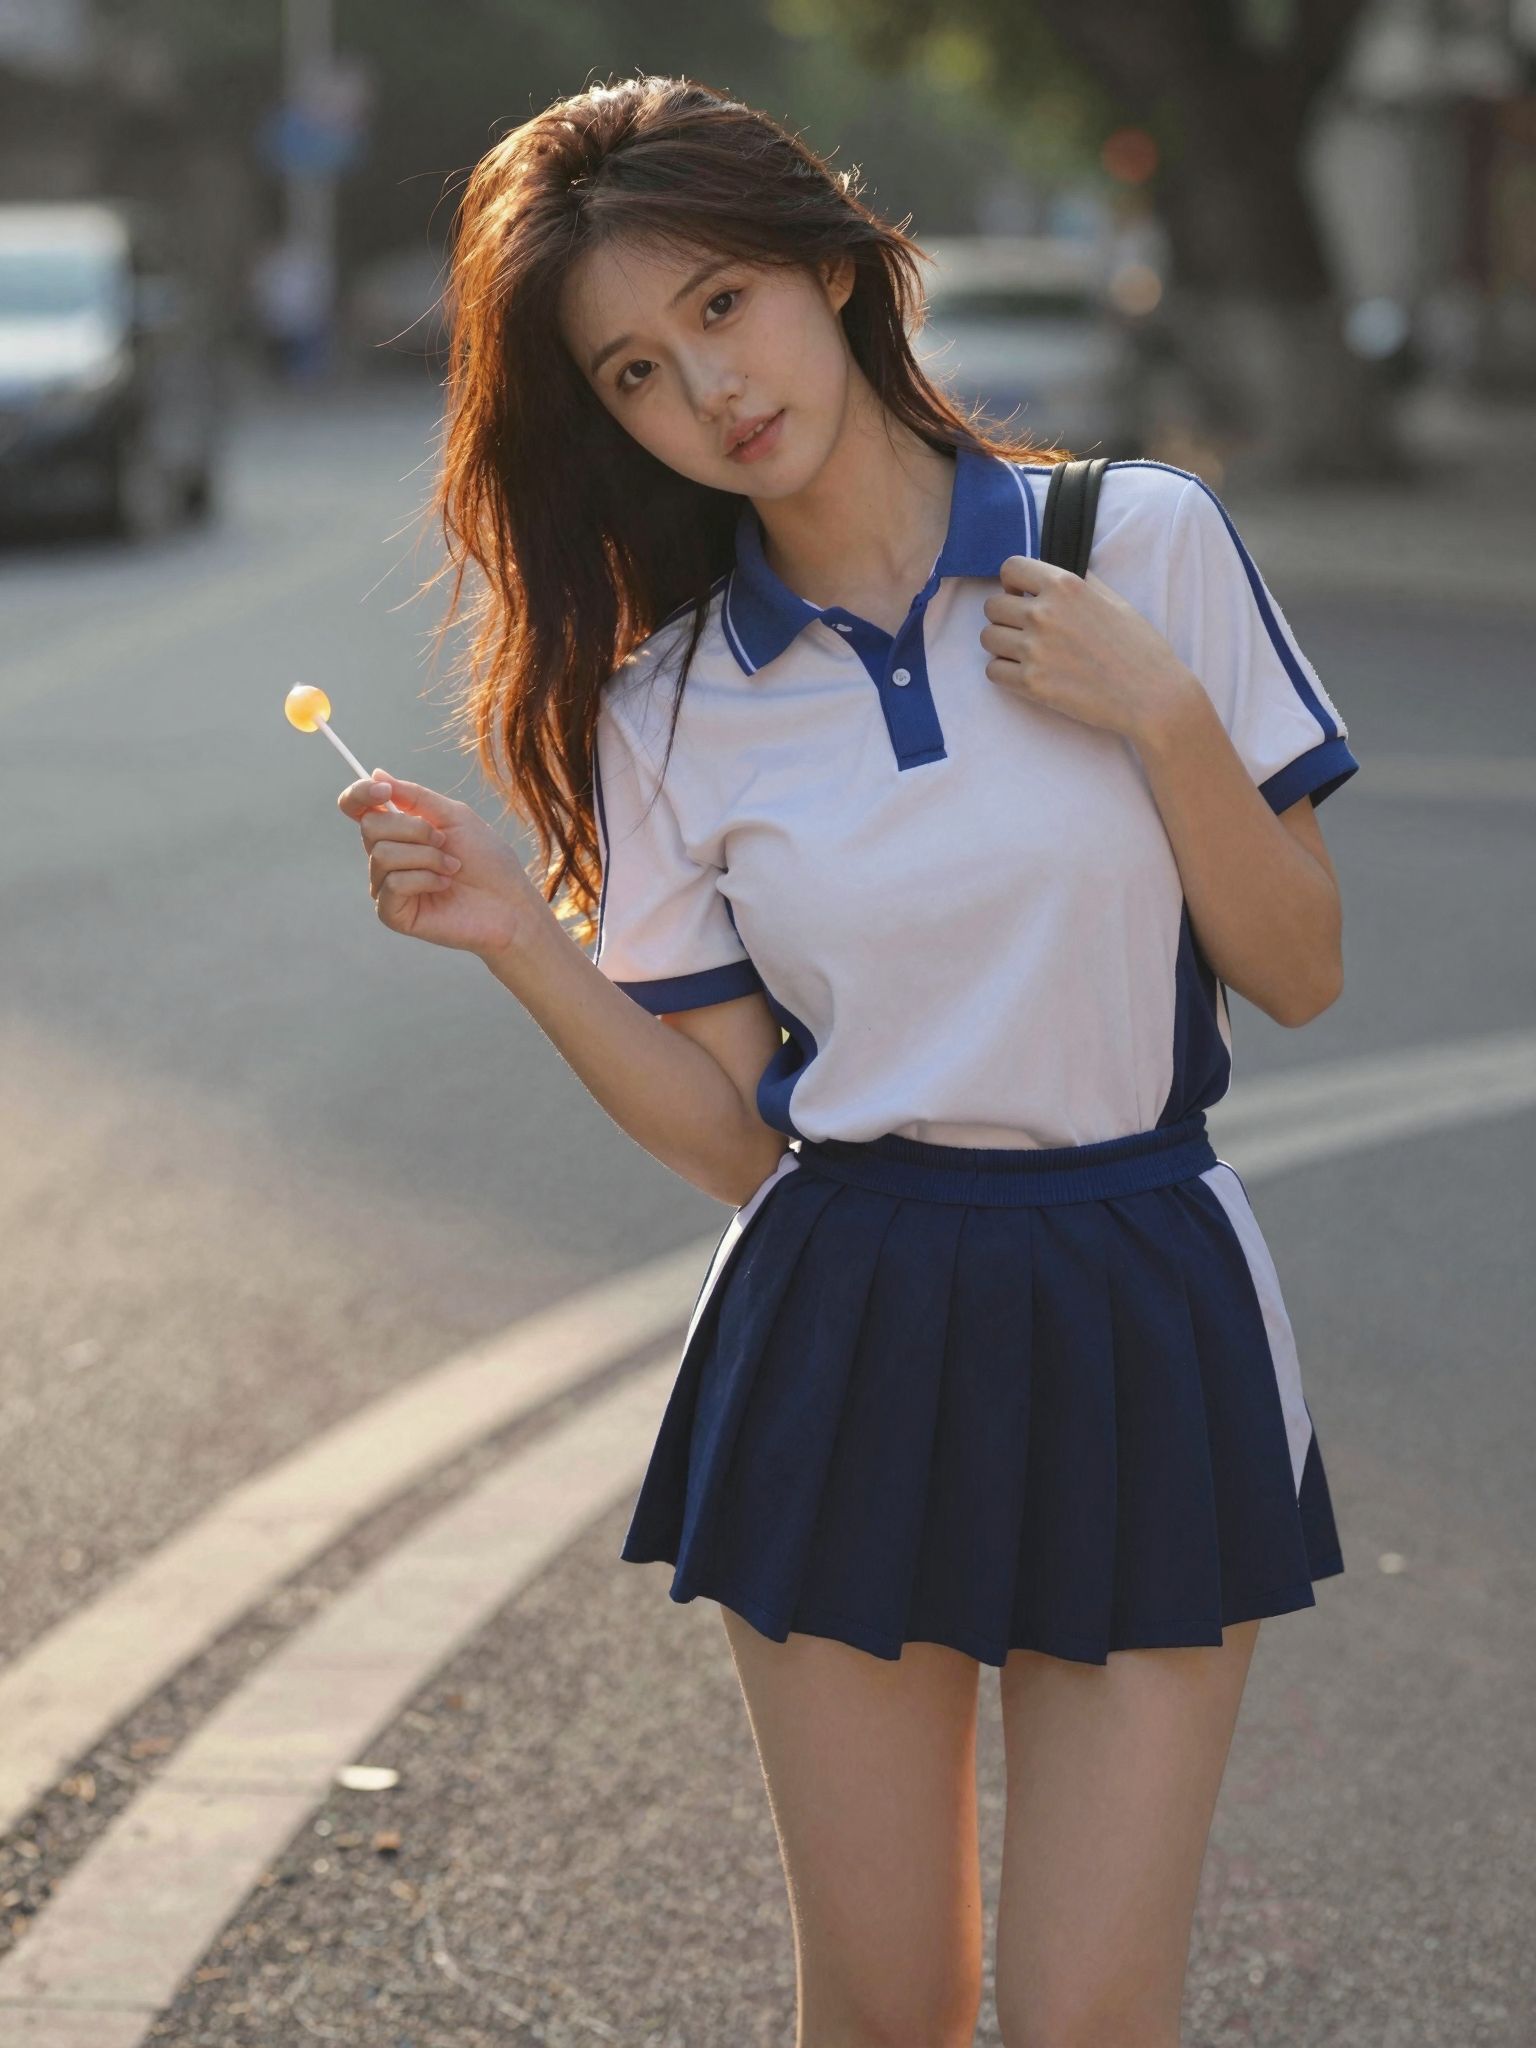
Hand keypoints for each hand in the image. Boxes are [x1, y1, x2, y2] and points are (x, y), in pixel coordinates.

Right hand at [335, 771, 549, 959]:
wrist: (509, 902)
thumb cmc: (486, 859)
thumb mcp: (453, 815)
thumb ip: (414, 796)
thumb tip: (376, 774)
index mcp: (397, 831)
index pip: (357, 807)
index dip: (360, 794)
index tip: (384, 790)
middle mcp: (385, 857)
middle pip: (370, 826)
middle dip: (415, 829)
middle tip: (445, 842)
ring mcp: (386, 887)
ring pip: (382, 854)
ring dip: (427, 856)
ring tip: (452, 868)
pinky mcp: (392, 913)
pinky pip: (393, 883)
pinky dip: (426, 879)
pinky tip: (445, 886)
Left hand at [980, 555, 1198, 745]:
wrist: (1152, 696)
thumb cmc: (1140, 647)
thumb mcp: (1114, 599)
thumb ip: (1080, 583)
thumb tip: (1054, 574)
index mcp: (1065, 586)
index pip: (1010, 568)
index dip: (1011, 582)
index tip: (1020, 594)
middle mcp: (1044, 613)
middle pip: (992, 606)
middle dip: (1005, 616)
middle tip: (1024, 629)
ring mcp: (1034, 650)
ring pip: (987, 638)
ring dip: (1001, 644)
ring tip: (1024, 652)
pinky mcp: (1031, 684)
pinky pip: (992, 671)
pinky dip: (1004, 672)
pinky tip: (1025, 673)